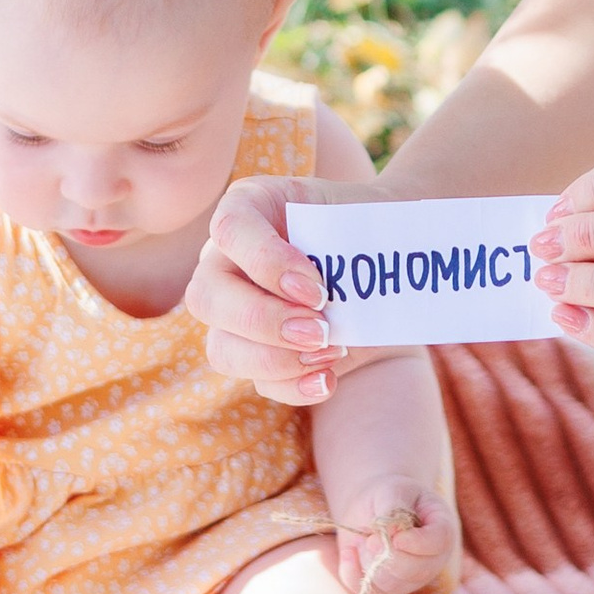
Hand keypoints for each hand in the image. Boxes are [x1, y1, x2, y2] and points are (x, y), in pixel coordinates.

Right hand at [187, 168, 378, 406]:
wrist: (388, 258)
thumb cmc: (367, 226)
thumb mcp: (358, 215)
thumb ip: (345, 242)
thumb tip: (336, 294)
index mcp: (248, 207)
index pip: (230, 229)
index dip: (266, 263)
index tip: (317, 288)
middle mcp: (227, 259)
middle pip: (206, 297)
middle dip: (264, 321)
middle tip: (321, 329)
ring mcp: (235, 311)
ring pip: (222, 349)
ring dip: (277, 360)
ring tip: (332, 351)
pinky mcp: (259, 353)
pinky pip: (259, 381)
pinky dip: (293, 386)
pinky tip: (328, 379)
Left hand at [335, 484, 457, 593]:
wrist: (371, 508)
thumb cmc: (387, 494)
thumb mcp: (391, 491)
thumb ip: (393, 508)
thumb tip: (390, 535)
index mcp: (441, 527)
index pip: (439, 541)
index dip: (418, 544)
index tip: (396, 539)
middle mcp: (432, 557)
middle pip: (419, 570)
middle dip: (391, 556)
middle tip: (371, 539)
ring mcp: (412, 577)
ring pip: (394, 584)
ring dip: (373, 563)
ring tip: (366, 540)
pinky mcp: (388, 588)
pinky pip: (371, 591)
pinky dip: (354, 573)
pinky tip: (350, 553)